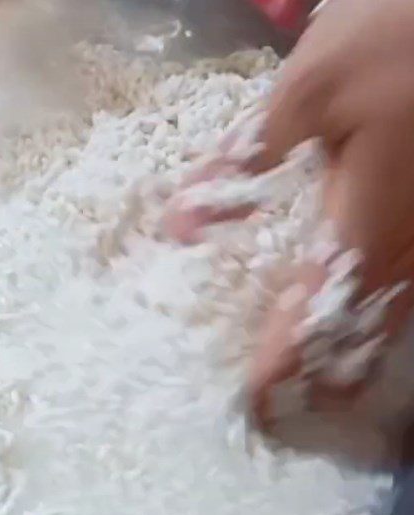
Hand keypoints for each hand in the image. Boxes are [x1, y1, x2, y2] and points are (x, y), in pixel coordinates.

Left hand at [165, 0, 413, 461]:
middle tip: (278, 415)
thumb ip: (246, 158)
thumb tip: (179, 227)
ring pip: (387, 321)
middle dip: (318, 379)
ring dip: (345, 362)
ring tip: (311, 398)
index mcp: (365, 221)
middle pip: (358, 334)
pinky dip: (369, 326)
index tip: (254, 403)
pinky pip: (402, 294)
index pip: (316, 314)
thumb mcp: (309, 88)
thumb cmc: (390, 44)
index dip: (285, 362)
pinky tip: (348, 339)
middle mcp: (402, 245)